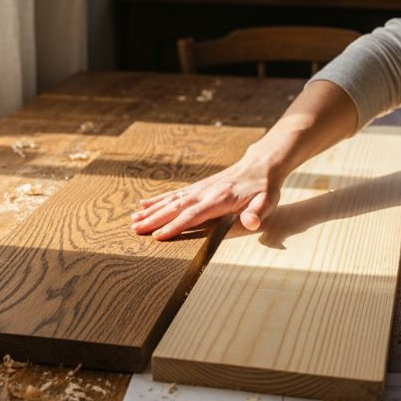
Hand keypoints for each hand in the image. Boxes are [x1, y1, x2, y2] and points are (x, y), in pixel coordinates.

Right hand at [131, 79, 359, 240]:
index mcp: (219, 199)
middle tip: (135, 229)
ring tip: (133, 219)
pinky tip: (143, 204)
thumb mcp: (267, 202)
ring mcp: (198, 189)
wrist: (260, 165)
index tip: (158, 236)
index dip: (176, 226)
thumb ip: (257, 213)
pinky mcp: (196, 187)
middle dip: (154, 219)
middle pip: (175, 207)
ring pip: (170, 200)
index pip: (193, 215)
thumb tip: (251, 223)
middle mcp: (204, 192)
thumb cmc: (264, 188)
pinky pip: (172, 194)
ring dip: (151, 210)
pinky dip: (157, 200)